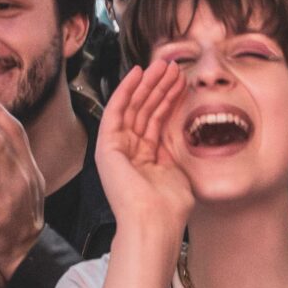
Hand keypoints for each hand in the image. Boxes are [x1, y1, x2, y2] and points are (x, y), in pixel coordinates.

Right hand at [96, 60, 194, 237]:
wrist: (154, 222)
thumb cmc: (169, 207)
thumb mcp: (177, 171)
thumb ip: (173, 151)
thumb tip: (176, 133)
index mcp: (145, 159)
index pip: (156, 120)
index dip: (168, 99)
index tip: (181, 81)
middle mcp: (129, 152)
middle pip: (144, 110)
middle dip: (159, 87)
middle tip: (173, 66)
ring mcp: (117, 148)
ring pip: (133, 107)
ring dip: (148, 84)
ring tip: (164, 64)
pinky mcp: (107, 146)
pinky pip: (117, 111)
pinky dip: (127, 90)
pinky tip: (139, 73)